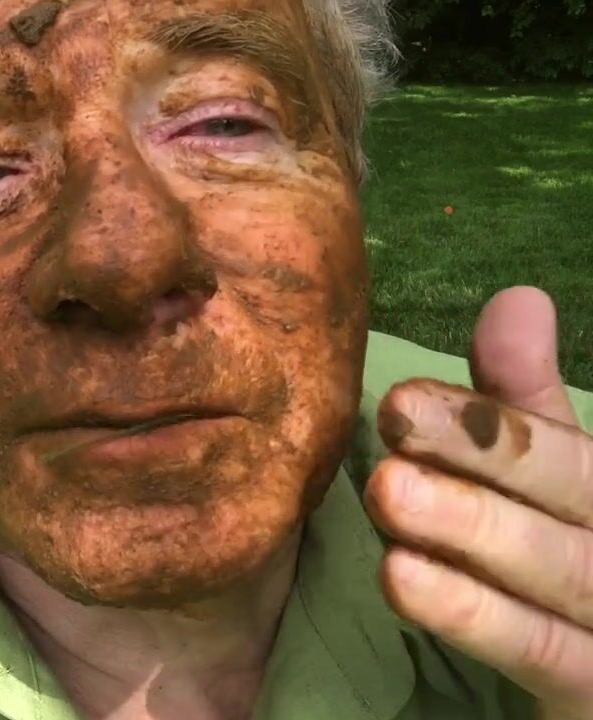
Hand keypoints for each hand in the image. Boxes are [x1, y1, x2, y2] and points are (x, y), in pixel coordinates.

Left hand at [365, 287, 592, 719]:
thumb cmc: (567, 560)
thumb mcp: (550, 478)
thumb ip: (522, 405)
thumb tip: (517, 297)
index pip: (561, 447)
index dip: (485, 423)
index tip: (399, 401)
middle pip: (571, 495)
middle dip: (484, 460)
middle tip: (392, 428)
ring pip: (558, 571)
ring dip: (473, 531)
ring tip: (389, 493)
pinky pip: (544, 652)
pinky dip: (477, 615)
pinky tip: (404, 578)